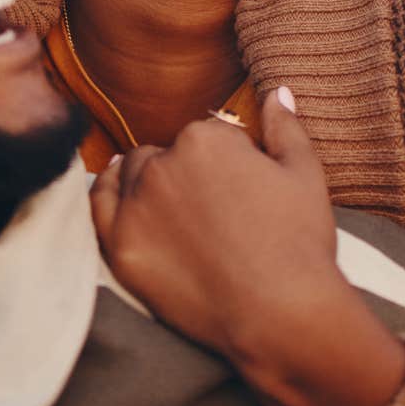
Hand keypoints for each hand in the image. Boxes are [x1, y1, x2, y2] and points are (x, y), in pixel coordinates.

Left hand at [89, 88, 343, 358]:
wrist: (281, 314)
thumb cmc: (299, 243)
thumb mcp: (306, 173)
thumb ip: (285, 126)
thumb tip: (277, 91)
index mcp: (205, 138)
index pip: (205, 136)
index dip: (225, 163)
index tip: (239, 191)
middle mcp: (163, 163)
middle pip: (163, 154)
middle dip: (183, 171)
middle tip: (211, 210)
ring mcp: (136, 206)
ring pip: (131, 176)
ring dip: (147, 185)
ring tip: (174, 211)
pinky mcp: (120, 246)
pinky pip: (98, 206)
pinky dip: (107, 196)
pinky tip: (119, 195)